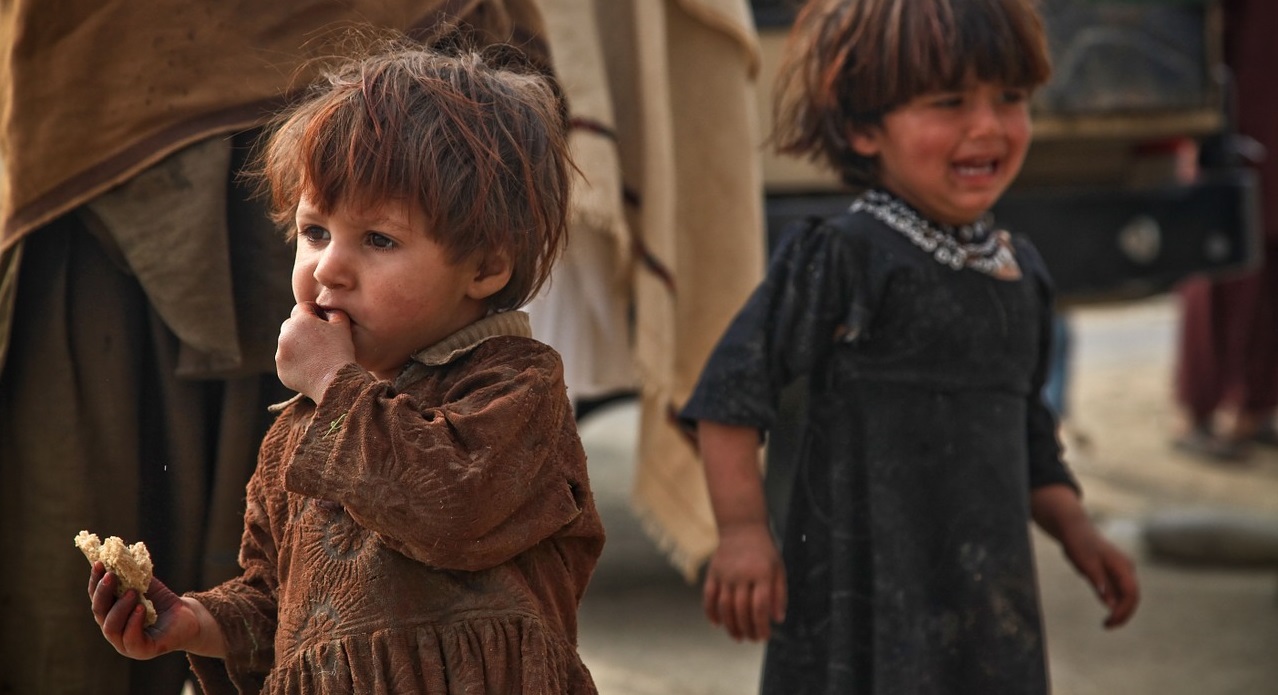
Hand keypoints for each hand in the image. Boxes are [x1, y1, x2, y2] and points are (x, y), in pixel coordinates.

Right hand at [88, 561, 203, 658]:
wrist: (187, 617)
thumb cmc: (161, 601)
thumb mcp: (145, 585)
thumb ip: (130, 573)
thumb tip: (118, 551)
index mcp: (110, 613)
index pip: (96, 597)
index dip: (95, 581)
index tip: (98, 563)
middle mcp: (113, 629)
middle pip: (99, 612)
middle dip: (103, 592)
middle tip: (112, 576)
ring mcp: (124, 643)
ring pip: (111, 627)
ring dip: (120, 607)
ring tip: (133, 592)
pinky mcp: (141, 651)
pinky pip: (131, 639)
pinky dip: (133, 622)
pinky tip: (141, 608)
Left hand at [277, 302, 355, 399]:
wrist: (335, 382)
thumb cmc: (341, 351)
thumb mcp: (343, 325)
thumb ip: (333, 311)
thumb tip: (326, 311)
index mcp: (299, 321)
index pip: (302, 308)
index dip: (314, 312)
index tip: (323, 320)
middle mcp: (285, 335)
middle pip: (291, 324)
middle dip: (303, 328)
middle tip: (319, 338)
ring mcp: (280, 354)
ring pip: (287, 343)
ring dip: (298, 345)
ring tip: (316, 354)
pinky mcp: (281, 370)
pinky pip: (287, 361)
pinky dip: (296, 362)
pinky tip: (311, 367)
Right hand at [703, 522, 786, 641]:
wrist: (742, 527)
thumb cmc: (764, 551)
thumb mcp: (778, 569)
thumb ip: (780, 594)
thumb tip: (777, 619)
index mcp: (762, 574)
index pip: (760, 606)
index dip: (761, 625)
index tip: (764, 637)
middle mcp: (742, 574)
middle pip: (741, 609)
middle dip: (746, 629)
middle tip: (751, 639)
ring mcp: (725, 574)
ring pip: (724, 606)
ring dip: (730, 625)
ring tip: (737, 637)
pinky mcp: (713, 572)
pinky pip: (709, 596)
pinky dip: (710, 612)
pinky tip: (717, 624)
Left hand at [1057, 523, 1139, 628]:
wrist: (1074, 529)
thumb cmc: (1079, 544)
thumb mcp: (1086, 564)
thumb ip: (1099, 583)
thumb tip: (1111, 604)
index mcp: (1122, 565)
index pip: (1131, 593)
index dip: (1123, 610)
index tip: (1110, 622)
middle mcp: (1127, 568)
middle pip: (1132, 596)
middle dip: (1123, 614)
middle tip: (1107, 626)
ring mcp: (1122, 570)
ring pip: (1128, 595)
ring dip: (1121, 610)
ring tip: (1107, 623)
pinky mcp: (1115, 573)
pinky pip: (1120, 591)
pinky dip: (1116, 603)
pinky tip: (1108, 613)